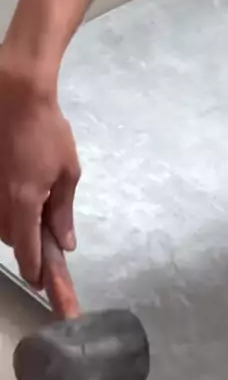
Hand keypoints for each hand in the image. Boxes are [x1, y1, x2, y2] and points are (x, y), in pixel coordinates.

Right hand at [0, 48, 80, 287]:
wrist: (15, 95)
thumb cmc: (48, 132)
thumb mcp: (67, 171)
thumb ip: (63, 210)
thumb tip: (65, 243)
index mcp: (24, 204)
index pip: (27, 251)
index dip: (35, 271)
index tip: (42, 284)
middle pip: (10, 240)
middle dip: (27, 246)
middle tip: (47, 242)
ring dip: (15, 226)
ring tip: (35, 208)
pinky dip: (7, 208)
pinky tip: (19, 189)